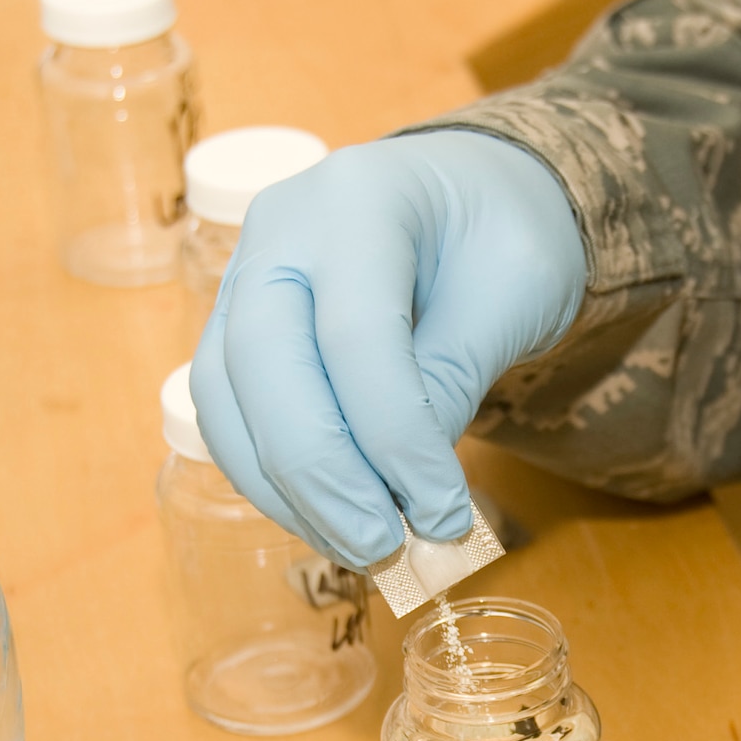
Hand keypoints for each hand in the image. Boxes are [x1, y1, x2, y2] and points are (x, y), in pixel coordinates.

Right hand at [189, 130, 585, 567]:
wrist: (471, 194)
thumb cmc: (502, 231)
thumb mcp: (513, 292)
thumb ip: (454, 376)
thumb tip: (406, 488)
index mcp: (358, 199)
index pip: (355, 335)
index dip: (394, 437)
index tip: (441, 512)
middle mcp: (280, 229)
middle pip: (264, 364)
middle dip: (322, 474)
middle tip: (383, 545)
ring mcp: (244, 277)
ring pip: (226, 398)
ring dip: (286, 491)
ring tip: (359, 546)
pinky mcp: (236, 328)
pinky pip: (228, 415)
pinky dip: (271, 479)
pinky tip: (328, 519)